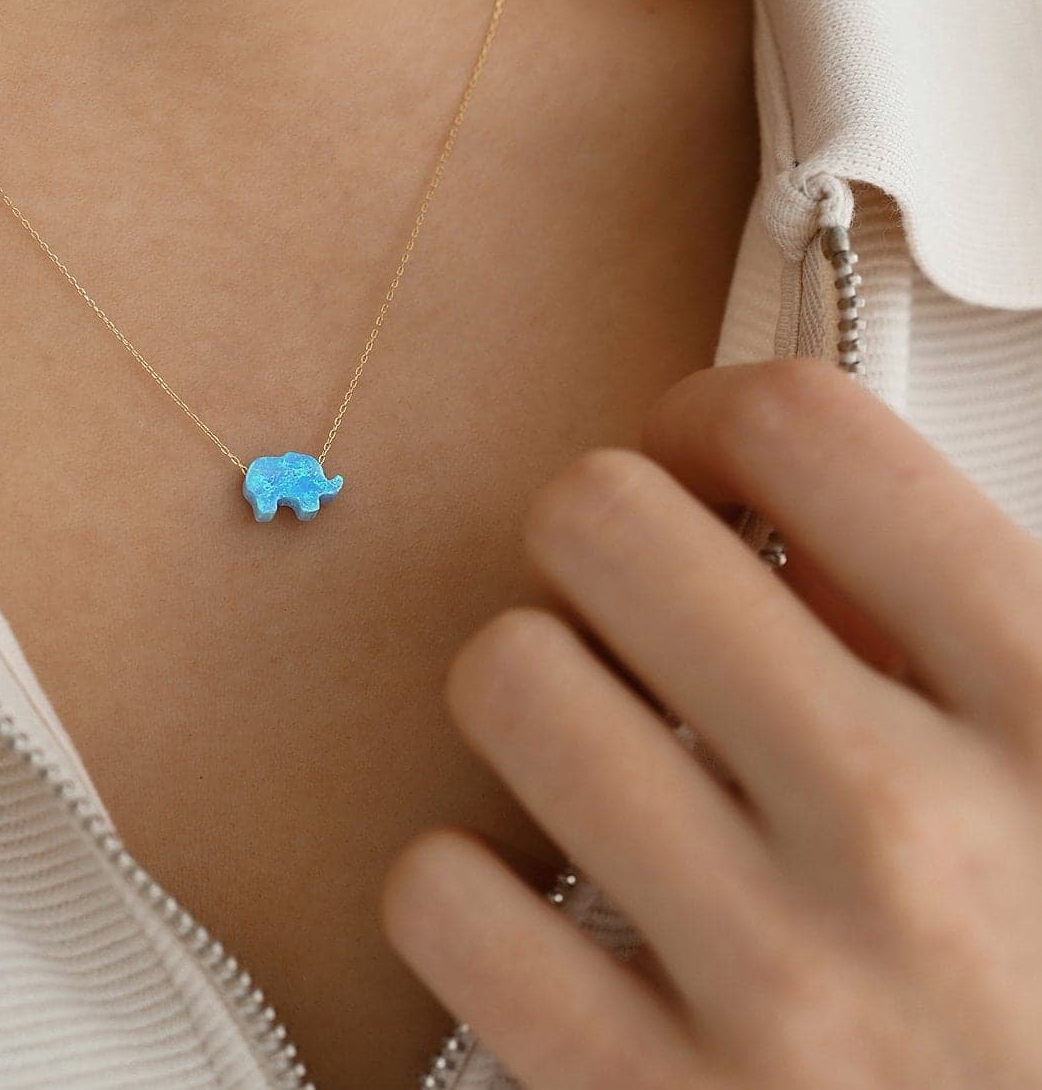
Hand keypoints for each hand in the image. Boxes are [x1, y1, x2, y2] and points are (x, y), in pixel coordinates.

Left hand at [380, 359, 1041, 1088]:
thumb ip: (956, 618)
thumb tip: (779, 507)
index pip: (805, 430)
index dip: (714, 415)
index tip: (702, 467)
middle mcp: (905, 831)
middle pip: (602, 523)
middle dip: (600, 538)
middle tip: (633, 606)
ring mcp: (777, 983)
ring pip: (505, 680)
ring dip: (533, 695)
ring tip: (598, 751)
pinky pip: (443, 897)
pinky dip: (471, 886)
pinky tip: (551, 907)